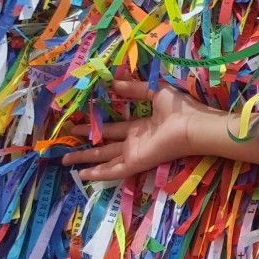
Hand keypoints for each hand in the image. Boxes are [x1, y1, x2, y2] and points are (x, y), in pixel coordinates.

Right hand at [61, 78, 220, 181]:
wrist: (193, 126)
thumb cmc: (179, 109)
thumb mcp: (154, 91)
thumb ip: (134, 88)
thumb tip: (113, 82)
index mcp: (142, 127)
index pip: (115, 129)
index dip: (98, 128)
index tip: (79, 126)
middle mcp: (136, 142)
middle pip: (106, 147)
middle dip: (87, 147)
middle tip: (67, 147)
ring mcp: (135, 153)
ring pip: (105, 159)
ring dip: (86, 161)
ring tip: (66, 161)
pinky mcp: (136, 162)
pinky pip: (113, 170)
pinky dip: (97, 173)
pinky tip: (81, 175)